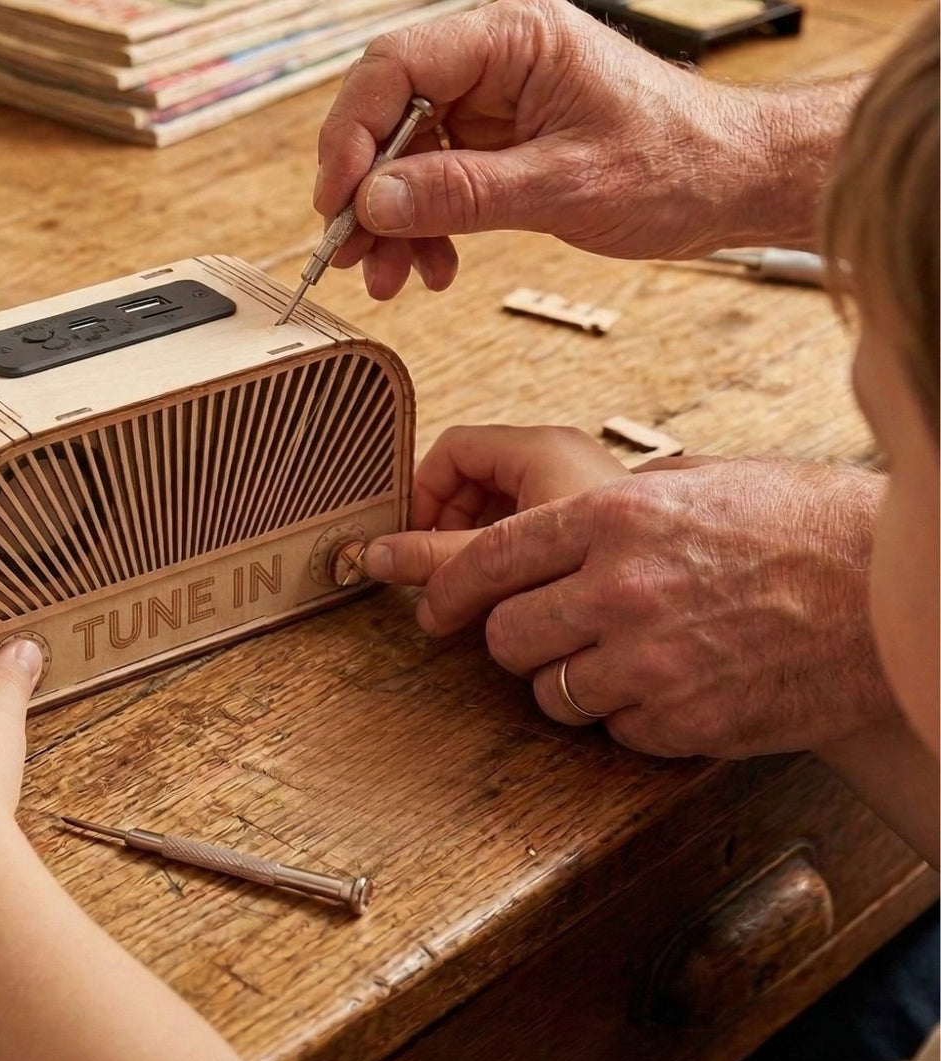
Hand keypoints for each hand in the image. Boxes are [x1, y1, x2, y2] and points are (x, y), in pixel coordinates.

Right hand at [315, 0, 785, 298]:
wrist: (732, 184)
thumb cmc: (676, 163)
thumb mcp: (565, 185)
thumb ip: (464, 193)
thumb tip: (377, 201)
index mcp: (515, 38)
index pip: (397, 66)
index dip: (353, 134)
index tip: (337, 201)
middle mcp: (498, 64)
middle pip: (392, 113)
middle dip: (367, 188)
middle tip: (352, 251)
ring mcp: (498, 107)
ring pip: (410, 158)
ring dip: (393, 222)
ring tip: (391, 279)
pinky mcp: (504, 147)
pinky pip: (441, 185)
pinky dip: (428, 230)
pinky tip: (434, 268)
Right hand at [365, 423, 627, 576]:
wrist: (699, 584)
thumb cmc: (608, 558)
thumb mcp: (503, 555)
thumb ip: (438, 557)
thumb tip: (375, 559)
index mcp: (537, 450)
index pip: (453, 450)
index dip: (422, 490)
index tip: (409, 537)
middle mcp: (557, 463)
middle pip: (472, 481)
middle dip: (445, 527)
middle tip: (434, 571)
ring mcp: (573, 494)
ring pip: (498, 512)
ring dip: (474, 549)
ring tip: (471, 591)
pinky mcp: (587, 527)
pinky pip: (528, 532)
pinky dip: (507, 562)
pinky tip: (508, 596)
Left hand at [366, 454, 895, 757]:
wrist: (894, 601)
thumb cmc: (808, 530)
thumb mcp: (702, 482)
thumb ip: (616, 507)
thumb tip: (558, 525)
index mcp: (616, 515)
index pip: (489, 559)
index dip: (450, 587)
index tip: (437, 601)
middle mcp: (620, 589)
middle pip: (506, 637)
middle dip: (514, 638)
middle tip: (542, 631)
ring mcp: (648, 663)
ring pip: (548, 693)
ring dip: (568, 680)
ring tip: (617, 657)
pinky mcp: (679, 721)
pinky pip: (611, 729)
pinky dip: (626, 714)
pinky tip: (668, 682)